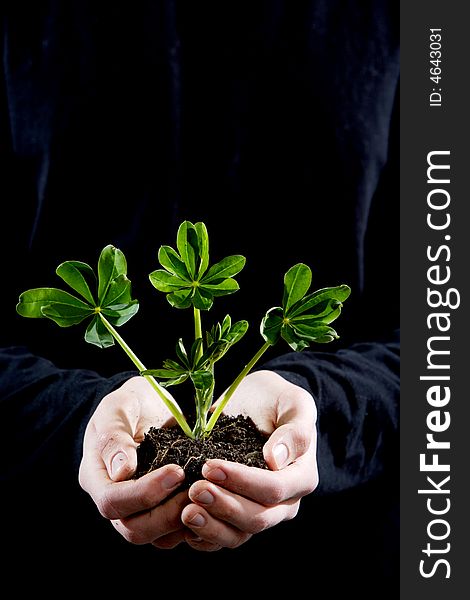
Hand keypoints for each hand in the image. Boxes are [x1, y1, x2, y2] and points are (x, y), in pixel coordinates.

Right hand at [78, 376, 190, 548]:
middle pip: (133, 529)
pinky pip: (173, 531)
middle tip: (197, 489)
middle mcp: (114, 500)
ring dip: (182, 521)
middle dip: (167, 514)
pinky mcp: (160, 509)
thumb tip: (122, 471)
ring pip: (155, 536)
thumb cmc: (130, 402)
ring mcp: (137, 508)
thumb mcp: (118, 408)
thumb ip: (115, 437)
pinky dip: (192, 523)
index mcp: (96, 477)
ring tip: (206, 496)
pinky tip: (211, 504)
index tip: (176, 472)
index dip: (145, 493)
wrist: (148, 403)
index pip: (112, 501)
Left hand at [181, 370, 317, 550]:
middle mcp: (284, 503)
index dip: (243, 482)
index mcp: (301, 476)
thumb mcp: (294, 403)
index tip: (211, 466)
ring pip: (238, 535)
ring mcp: (260, 513)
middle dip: (224, 506)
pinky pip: (222, 538)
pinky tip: (183, 527)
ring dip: (211, 527)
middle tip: (194, 489)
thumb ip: (295, 430)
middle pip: (256, 518)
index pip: (274, 489)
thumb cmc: (276, 399)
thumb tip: (277, 460)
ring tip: (186, 512)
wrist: (257, 404)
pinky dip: (203, 537)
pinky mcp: (237, 518)